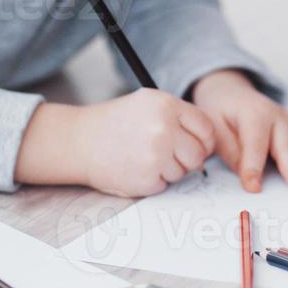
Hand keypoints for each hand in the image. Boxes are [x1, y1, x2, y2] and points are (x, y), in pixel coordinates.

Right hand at [15, 90, 215, 197]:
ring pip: (183, 172)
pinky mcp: (146, 178)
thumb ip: (179, 116)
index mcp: (166, 105)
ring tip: (144, 157)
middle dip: (187, 158)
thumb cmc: (115, 122)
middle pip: (198, 154)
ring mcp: (155, 155)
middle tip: (168, 155)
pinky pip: (165, 185)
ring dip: (168, 169)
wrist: (80, 141)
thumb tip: (208, 141)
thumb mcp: (148, 103)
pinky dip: (153, 181)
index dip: (204, 140)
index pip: (205, 128)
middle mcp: (163, 128)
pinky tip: (135, 167)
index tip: (196, 145)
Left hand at [190, 70, 287, 193]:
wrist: (231, 93)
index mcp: (254, 115)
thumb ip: (229, 150)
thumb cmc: (221, 112)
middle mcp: (277, 117)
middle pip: (287, 146)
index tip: (254, 188)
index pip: (254, 145)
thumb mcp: (214, 127)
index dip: (253, 167)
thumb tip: (244, 171)